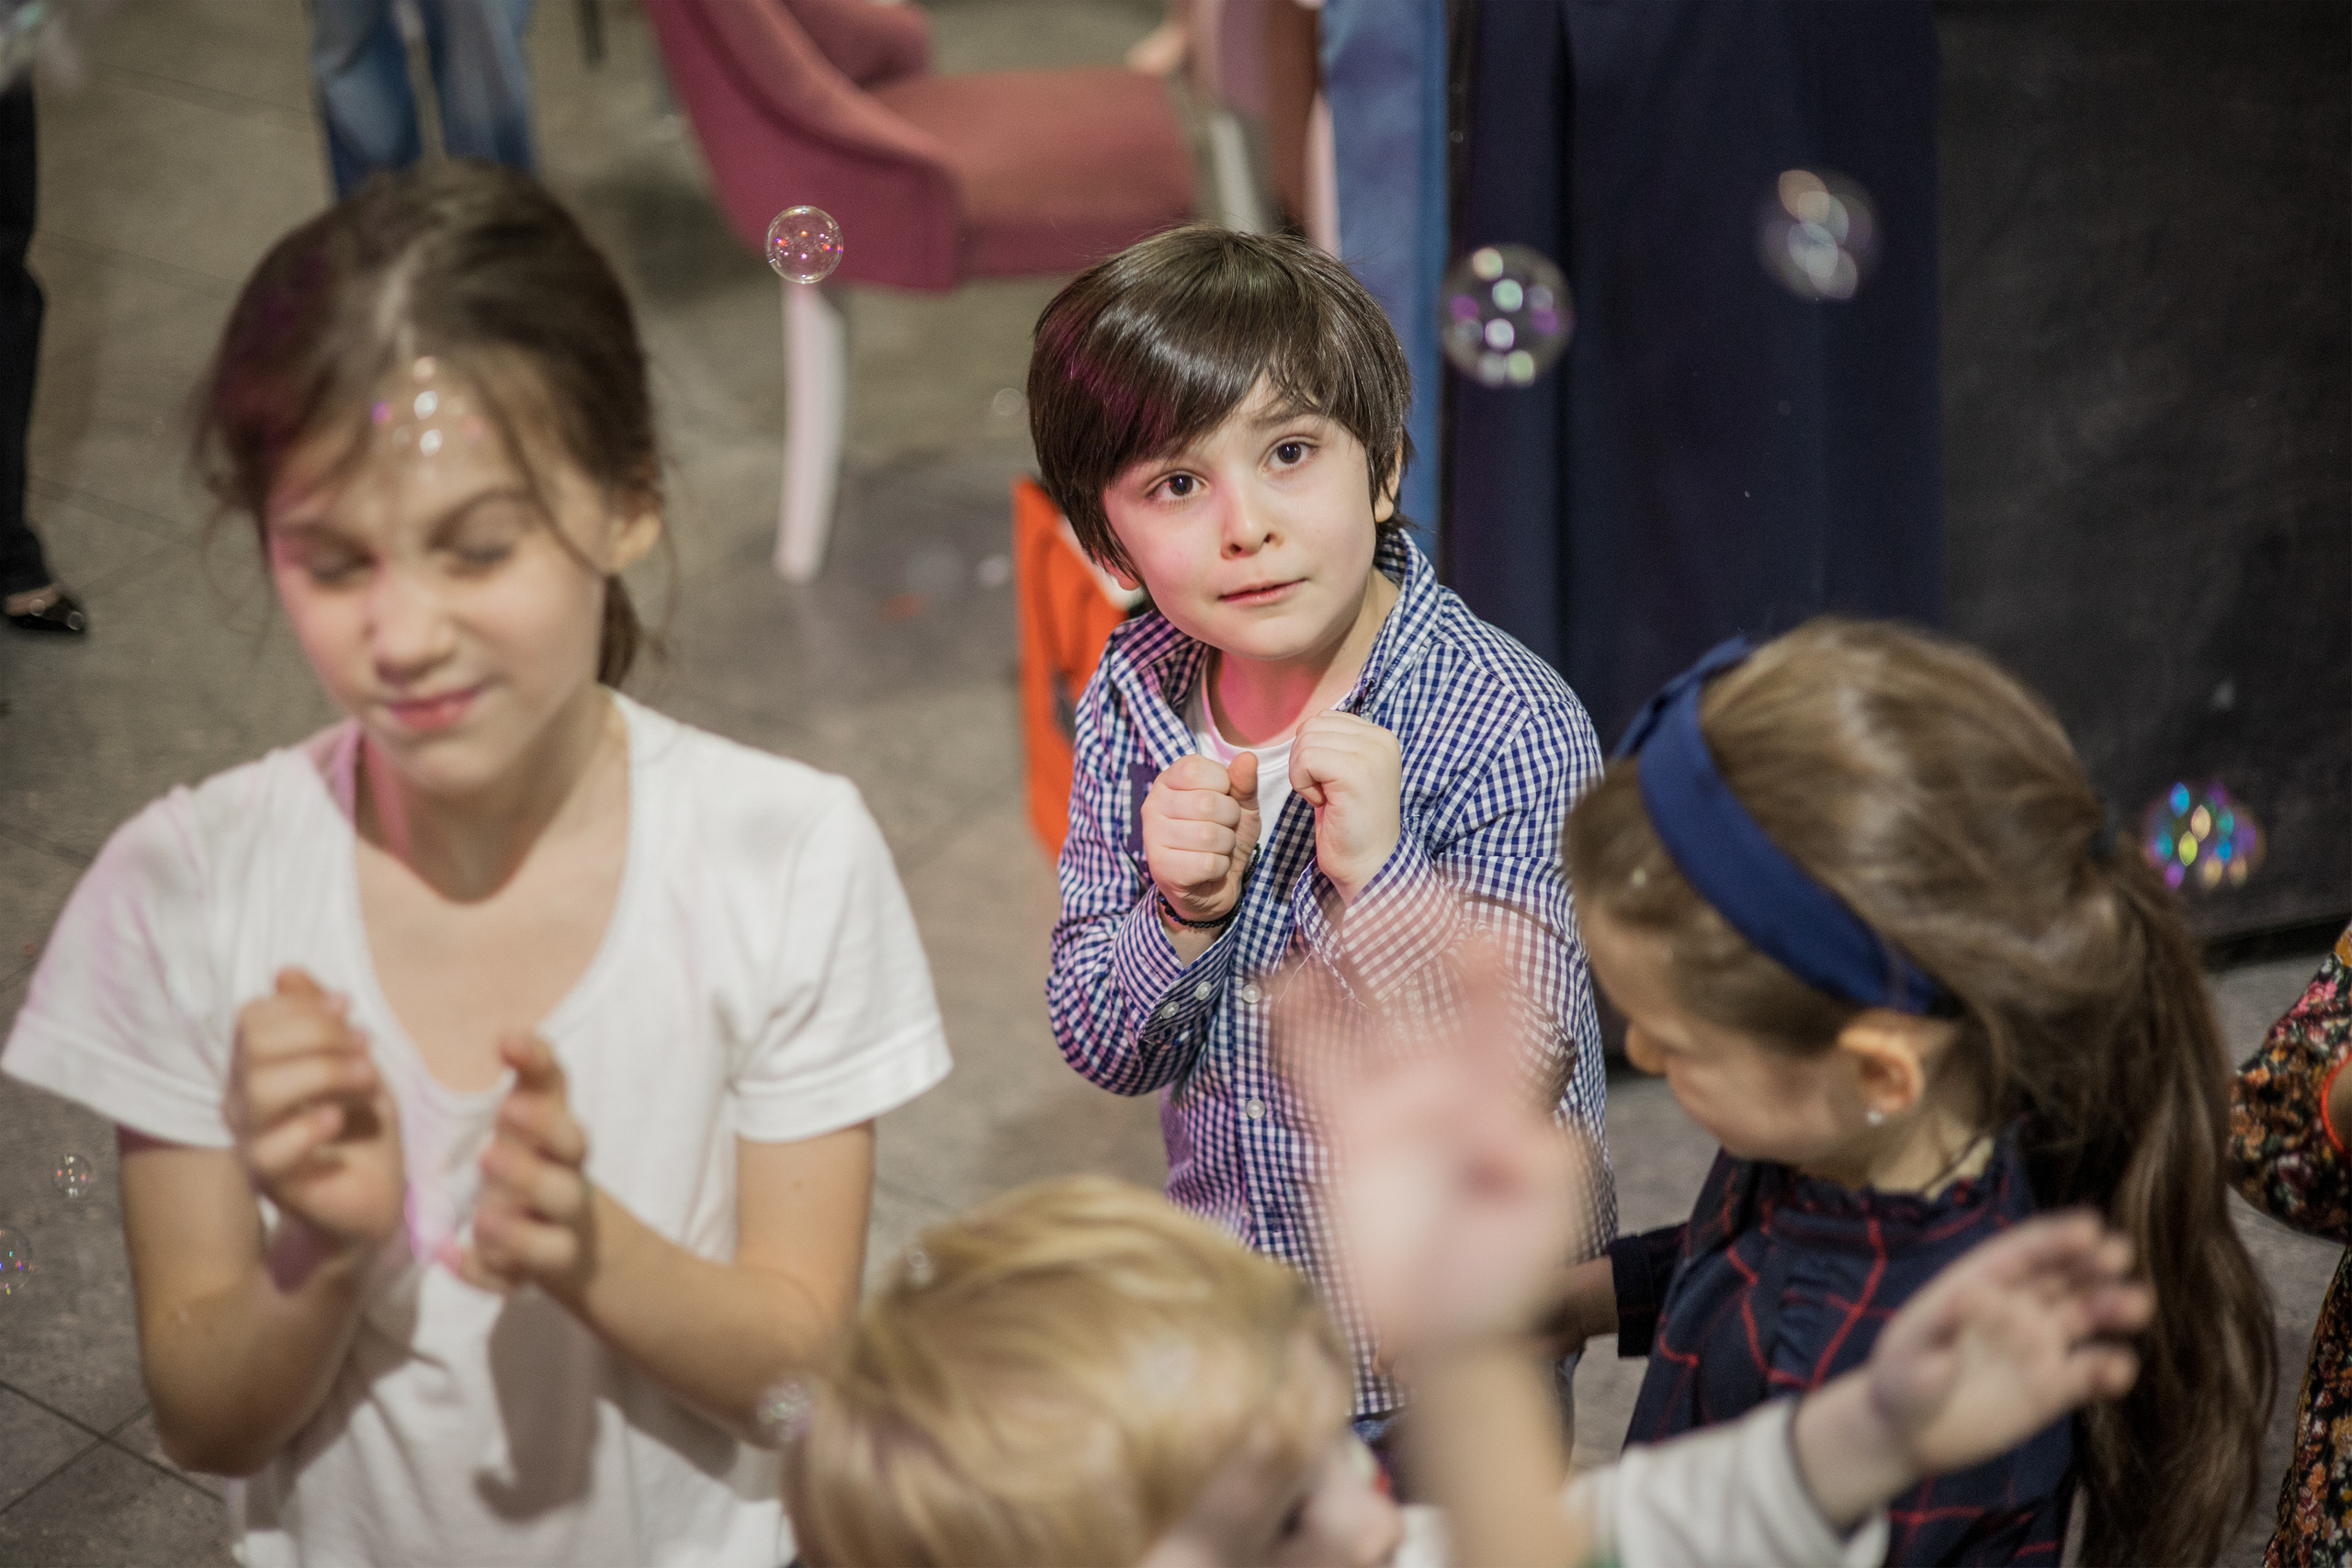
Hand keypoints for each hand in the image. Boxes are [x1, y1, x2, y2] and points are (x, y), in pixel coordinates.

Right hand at [224, 968, 404, 1254]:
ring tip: (367, 1080)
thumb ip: (322, 1019)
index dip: (303, 1005)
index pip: (253, 1018)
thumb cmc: (363, 1125)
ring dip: (325, 1072)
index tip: (347, 1008)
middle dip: (318, 1035)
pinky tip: (340, 1120)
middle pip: (255, 1046)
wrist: (376, 1194)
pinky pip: (268, 1149)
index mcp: (259, 1067)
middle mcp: (245, 1101)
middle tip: (365, 1049)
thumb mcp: (355, 1060)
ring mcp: (252, 1140)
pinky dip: (308, 1126)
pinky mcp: (271, 1181)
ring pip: (260, 1088)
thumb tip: (286, 971)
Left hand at [461, 1032, 596, 1298]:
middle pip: (568, 1166)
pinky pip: (517, 1280)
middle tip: (495, 1142)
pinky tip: (456, 1258)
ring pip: (554, 1235)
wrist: (573, 1236)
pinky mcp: (536, 1269)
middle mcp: (564, 1176)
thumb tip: (509, 1034)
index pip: (556, 1090)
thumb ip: (527, 1074)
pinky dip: (488, 1272)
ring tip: (485, 1219)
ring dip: (519, 1230)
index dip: (538, 1064)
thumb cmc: (534, 1159)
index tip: (505, 1041)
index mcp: (556, 1130)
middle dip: (535, 1153)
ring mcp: (557, 1227)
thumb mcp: (531, 1115)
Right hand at [1144, 751, 1262, 925]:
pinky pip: (1207, 863)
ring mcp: (1153, 837)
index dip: (1224, 787)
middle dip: (1229, 820)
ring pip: (1208, 836)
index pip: (1199, 769)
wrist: (1212, 886)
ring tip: (1215, 850)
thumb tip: (1247, 758)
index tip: (1221, 801)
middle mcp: (1153, 805)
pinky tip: (1208, 869)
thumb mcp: (1240, 807)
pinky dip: (1220, 868)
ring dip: (1225, 846)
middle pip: (1207, 803)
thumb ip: (1244, 783)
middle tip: (1221, 830)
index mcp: (1169, 781)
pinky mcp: (1161, 868)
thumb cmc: (1222, 837)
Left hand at [1289, 712, 1400, 902]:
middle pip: (1311, 727)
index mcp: (1380, 736)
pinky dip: (1302, 784)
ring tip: (1326, 798)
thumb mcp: (1346, 772)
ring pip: (1305, 742)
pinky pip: (1305, 760)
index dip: (1313, 752)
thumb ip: (1335, 744)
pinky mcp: (1355, 772)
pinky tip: (1322, 803)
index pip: (1323, 719)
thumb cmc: (1350, 824)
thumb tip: (1305, 725)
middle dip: (1304, 761)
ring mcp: (1371, 754)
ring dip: (1302, 774)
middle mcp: (1381, 739)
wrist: (1368, 864)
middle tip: (1325, 792)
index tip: (1331, 783)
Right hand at [1290, 940, 1590, 1361]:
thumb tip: (1532, 1110)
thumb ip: (1547, 1155)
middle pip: (1432, 997)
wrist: (1437, 1340)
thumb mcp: (1547, 1212)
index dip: (1495, 969)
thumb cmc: (1500, 1281)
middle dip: (1421, 941)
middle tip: (1404, 885)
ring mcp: (1393, 1107)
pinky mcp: (1346, 1133)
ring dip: (1359, 966)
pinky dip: (1301, 1023)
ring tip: (1345, 909)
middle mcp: (1446, 1089)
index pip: (1501, 1017)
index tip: (1487, 918)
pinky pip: (1318, 1066)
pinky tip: (1286, 979)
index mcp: (1501, 1100)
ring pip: (1370, 1017)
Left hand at [1863, 1210, 2148, 1474]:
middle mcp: (2017, 1307)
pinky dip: (2110, 1369)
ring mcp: (2038, 1345)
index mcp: (1981, 1283)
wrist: (1906, 1434)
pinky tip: (2117, 1370)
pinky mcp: (2053, 1387)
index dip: (2056, 1237)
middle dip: (2094, 1261)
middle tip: (2121, 1253)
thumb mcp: (1912, 1348)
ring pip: (2087, 1316)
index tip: (2090, 1227)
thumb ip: (1940, 1322)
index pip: (2024, 1252)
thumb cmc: (1901, 1379)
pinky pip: (2090, 1372)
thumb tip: (1966, 1293)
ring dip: (2113, 1306)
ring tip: (2136, 1304)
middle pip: (2064, 1275)